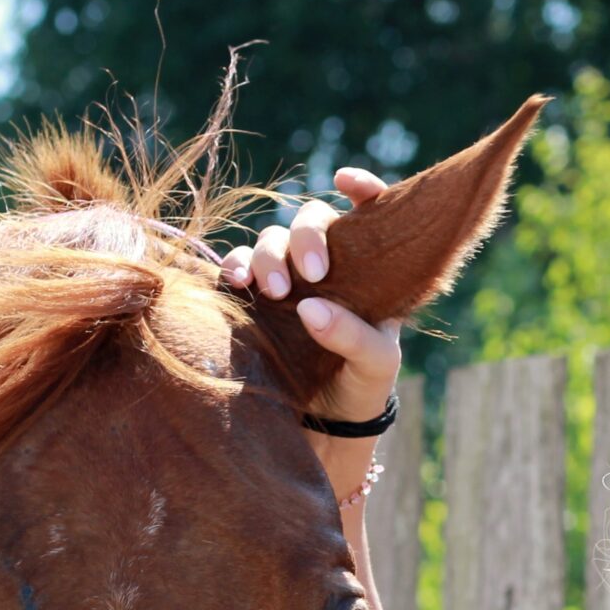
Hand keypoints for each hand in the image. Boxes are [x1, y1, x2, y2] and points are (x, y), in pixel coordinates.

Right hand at [223, 166, 403, 423]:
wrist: (328, 426)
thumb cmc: (363, 387)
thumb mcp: (376, 365)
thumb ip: (353, 336)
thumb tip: (310, 307)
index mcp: (366, 271)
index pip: (368, 215)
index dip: (362, 189)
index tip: (345, 182)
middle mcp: (326, 267)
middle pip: (310, 223)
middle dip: (306, 239)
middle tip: (311, 275)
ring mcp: (288, 280)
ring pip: (270, 241)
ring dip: (267, 257)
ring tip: (272, 292)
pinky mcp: (255, 301)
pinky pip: (237, 269)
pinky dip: (233, 269)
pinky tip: (235, 285)